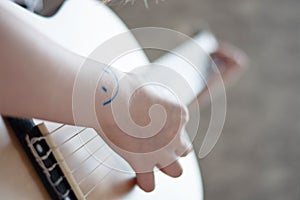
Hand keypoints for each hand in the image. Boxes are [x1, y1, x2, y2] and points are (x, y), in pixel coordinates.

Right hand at [95, 72, 190, 191]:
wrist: (111, 98)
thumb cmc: (126, 88)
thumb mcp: (149, 87)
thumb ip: (156, 97)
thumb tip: (148, 97)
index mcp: (180, 114)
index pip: (181, 127)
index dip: (166, 126)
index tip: (151, 122)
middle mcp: (176, 136)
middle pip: (184, 151)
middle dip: (172, 149)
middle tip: (154, 142)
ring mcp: (162, 152)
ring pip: (176, 171)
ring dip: (165, 167)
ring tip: (149, 160)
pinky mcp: (143, 163)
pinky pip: (149, 184)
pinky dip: (144, 181)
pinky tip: (138, 175)